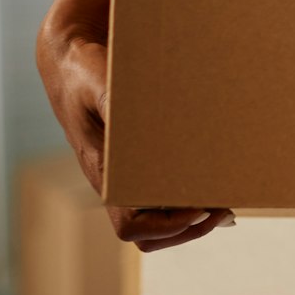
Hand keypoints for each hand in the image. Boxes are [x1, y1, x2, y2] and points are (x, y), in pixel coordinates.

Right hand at [41, 11, 233, 252]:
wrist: (70, 59)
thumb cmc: (84, 72)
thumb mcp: (101, 84)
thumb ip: (117, 105)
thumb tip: (144, 129)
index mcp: (101, 171)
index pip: (130, 225)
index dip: (168, 226)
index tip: (201, 208)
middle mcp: (112, 182)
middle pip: (146, 234)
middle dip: (186, 229)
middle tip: (224, 209)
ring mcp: (123, 176)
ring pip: (154, 222)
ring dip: (189, 222)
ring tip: (223, 205)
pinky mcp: (135, 163)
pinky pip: (158, 197)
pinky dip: (186, 201)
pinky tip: (214, 187)